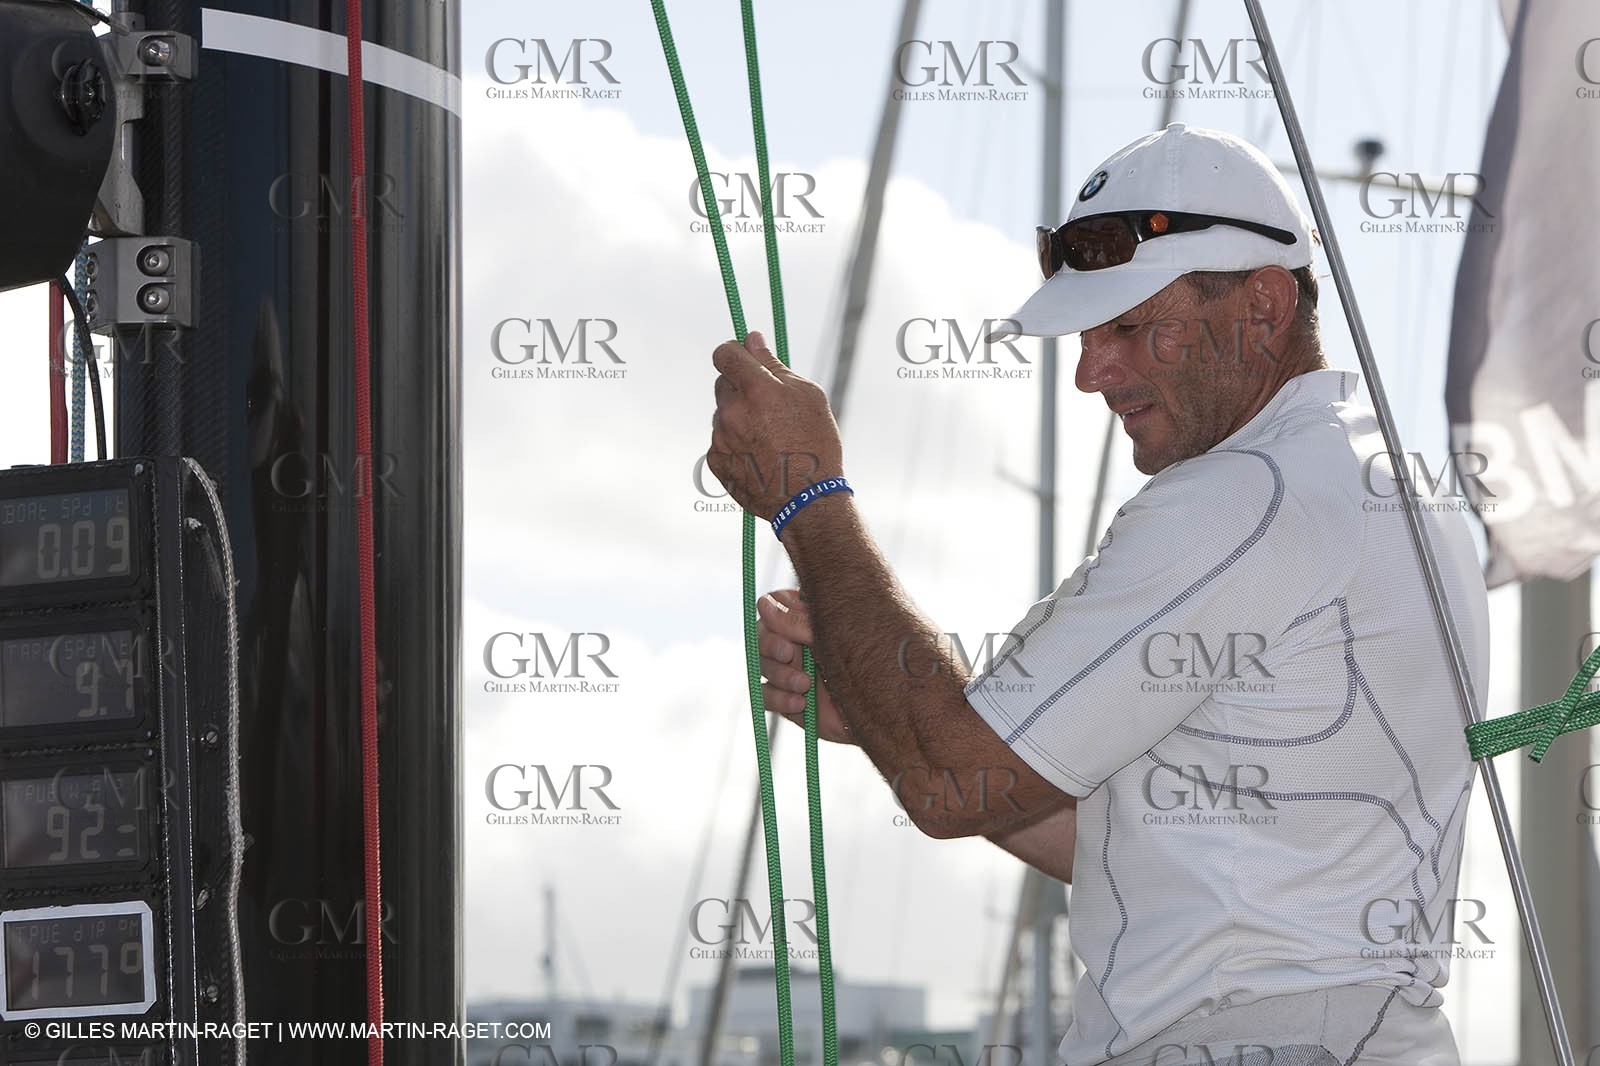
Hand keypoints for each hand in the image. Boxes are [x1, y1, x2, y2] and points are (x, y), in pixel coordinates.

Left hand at [708, 331, 843, 520]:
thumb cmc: (816, 443)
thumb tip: (751, 340)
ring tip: (769, 439)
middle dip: (741, 388)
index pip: (724, 353)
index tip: (744, 359)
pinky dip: (735, 444)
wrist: (808, 500)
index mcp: (755, 388)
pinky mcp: (715, 461)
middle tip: (769, 408)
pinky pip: (720, 441)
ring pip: (723, 414)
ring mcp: (720, 438)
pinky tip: (759, 456)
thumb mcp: (807, 395)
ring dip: (738, 418)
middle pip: (723, 384)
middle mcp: (731, 411)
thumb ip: (774, 365)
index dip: (733, 353)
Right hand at [757, 589, 854, 744]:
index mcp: (805, 616)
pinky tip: (800, 703)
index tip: (787, 630)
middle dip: (771, 646)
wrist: (884, 707)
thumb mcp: (832, 637)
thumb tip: (763, 604)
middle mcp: (793, 639)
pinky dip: (778, 698)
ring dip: (780, 674)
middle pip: (761, 636)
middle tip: (790, 654)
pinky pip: (765, 695)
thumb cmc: (867, 661)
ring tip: (805, 684)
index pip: (771, 606)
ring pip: (762, 666)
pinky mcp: (786, 697)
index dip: (772, 618)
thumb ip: (797, 621)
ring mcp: (788, 669)